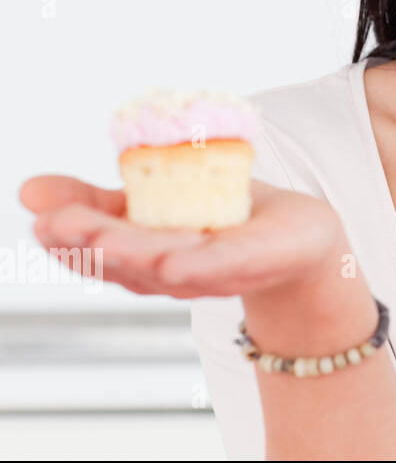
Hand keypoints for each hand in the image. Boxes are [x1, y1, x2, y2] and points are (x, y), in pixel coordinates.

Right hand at [20, 175, 346, 300]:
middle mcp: (169, 271)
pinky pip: (223, 266)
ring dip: (133, 255)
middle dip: (89, 242)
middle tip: (54, 224)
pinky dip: (199, 267)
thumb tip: (28, 190)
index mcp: (142, 255)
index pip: (95, 249)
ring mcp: (210, 272)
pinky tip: (174, 263)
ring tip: (99, 239)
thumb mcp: (156, 200)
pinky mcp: (252, 262)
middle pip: (124, 261)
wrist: (299, 240)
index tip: (36, 211)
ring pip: (165, 266)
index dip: (65, 234)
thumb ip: (98, 199)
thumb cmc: (222, 217)